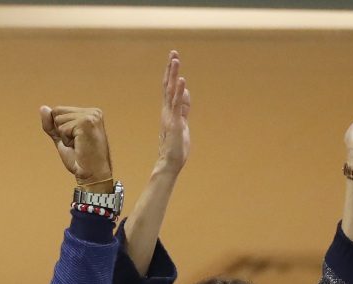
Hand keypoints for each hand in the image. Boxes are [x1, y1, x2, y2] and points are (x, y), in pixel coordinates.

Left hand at [38, 106, 113, 187]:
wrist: (92, 175)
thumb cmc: (80, 160)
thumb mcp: (62, 139)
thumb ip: (52, 125)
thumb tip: (43, 108)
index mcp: (90, 113)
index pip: (59, 111)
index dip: (60, 129)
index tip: (75, 141)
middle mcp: (93, 112)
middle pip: (57, 112)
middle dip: (61, 132)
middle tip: (77, 145)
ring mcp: (90, 116)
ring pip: (58, 120)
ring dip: (64, 137)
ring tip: (79, 146)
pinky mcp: (86, 123)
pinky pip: (62, 128)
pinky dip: (66, 141)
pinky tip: (79, 147)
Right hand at [154, 50, 190, 174]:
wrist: (170, 163)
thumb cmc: (175, 146)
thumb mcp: (182, 122)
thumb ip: (184, 108)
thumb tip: (186, 92)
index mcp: (168, 111)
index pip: (170, 88)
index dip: (171, 73)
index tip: (174, 58)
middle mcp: (166, 110)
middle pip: (168, 85)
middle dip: (170, 69)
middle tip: (173, 52)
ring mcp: (170, 116)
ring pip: (171, 91)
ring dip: (173, 75)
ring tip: (175, 60)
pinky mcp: (174, 122)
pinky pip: (177, 104)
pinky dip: (180, 92)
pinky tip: (181, 80)